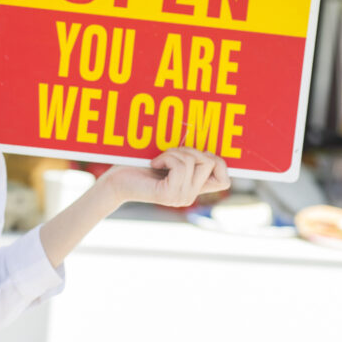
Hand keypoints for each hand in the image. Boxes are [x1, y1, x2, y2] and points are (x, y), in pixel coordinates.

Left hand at [100, 147, 230, 207]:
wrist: (116, 180)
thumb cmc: (140, 166)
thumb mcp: (171, 158)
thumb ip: (189, 157)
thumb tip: (209, 143)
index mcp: (193, 188)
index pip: (225, 180)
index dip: (218, 162)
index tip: (195, 154)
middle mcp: (190, 196)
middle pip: (210, 162)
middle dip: (190, 149)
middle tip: (170, 154)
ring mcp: (180, 197)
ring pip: (193, 161)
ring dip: (175, 152)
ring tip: (159, 159)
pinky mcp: (168, 195)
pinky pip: (180, 166)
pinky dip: (166, 158)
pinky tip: (154, 164)